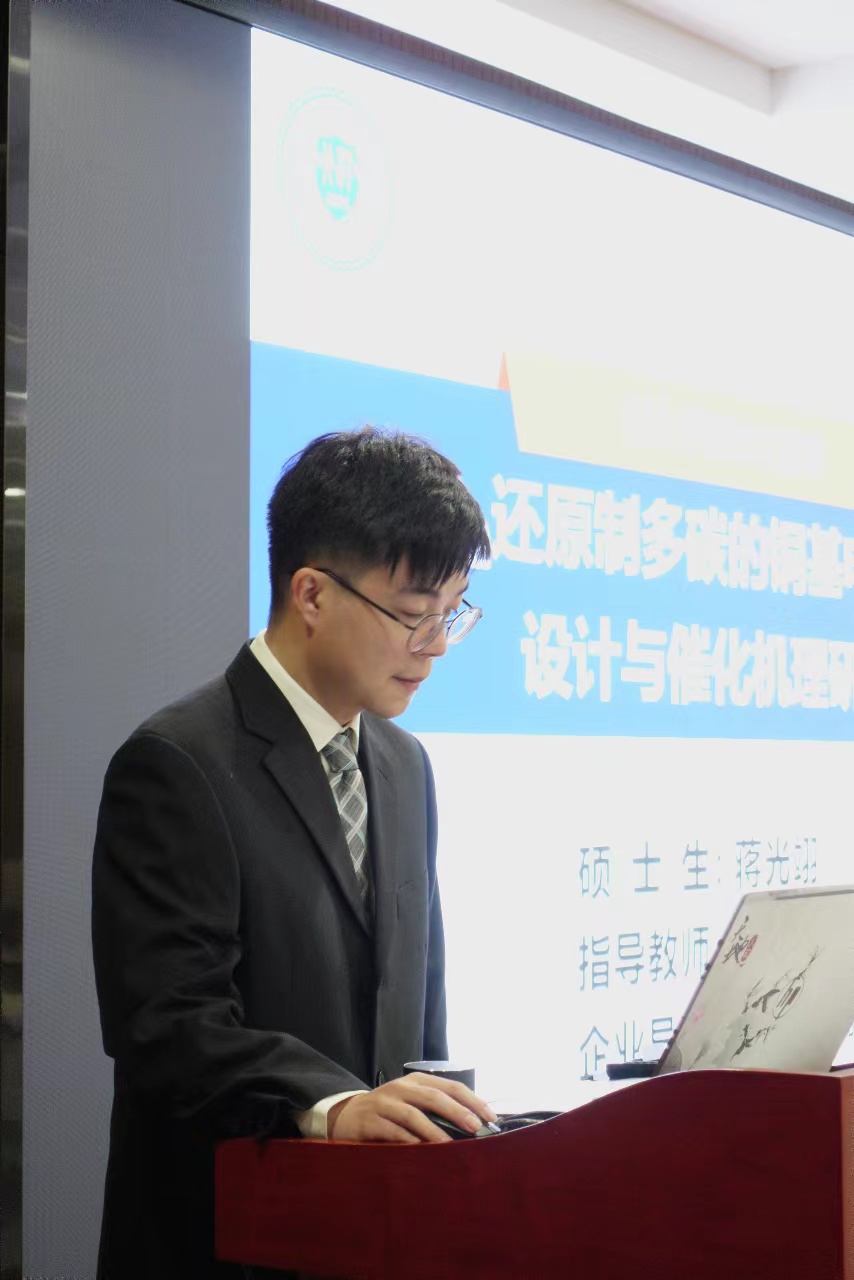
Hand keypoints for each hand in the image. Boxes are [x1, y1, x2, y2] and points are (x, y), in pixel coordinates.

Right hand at [327, 1072, 497, 1143]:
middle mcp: (401, 1088)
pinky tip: (421, 1152)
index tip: (490, 1117)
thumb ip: (435, 1110)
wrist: (347, 1116)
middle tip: (474, 1128)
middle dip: (456, 1111)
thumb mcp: (412, 1103)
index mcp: (416, 1081)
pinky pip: (392, 1132)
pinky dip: (408, 1141)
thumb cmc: (389, 1112)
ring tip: (450, 1146)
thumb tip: (473, 1127)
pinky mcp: (369, 1121)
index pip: (450, 1085)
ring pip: (413, 1114)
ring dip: (434, 1131)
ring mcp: (384, 1103)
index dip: (472, 1100)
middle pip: (433, 1097)